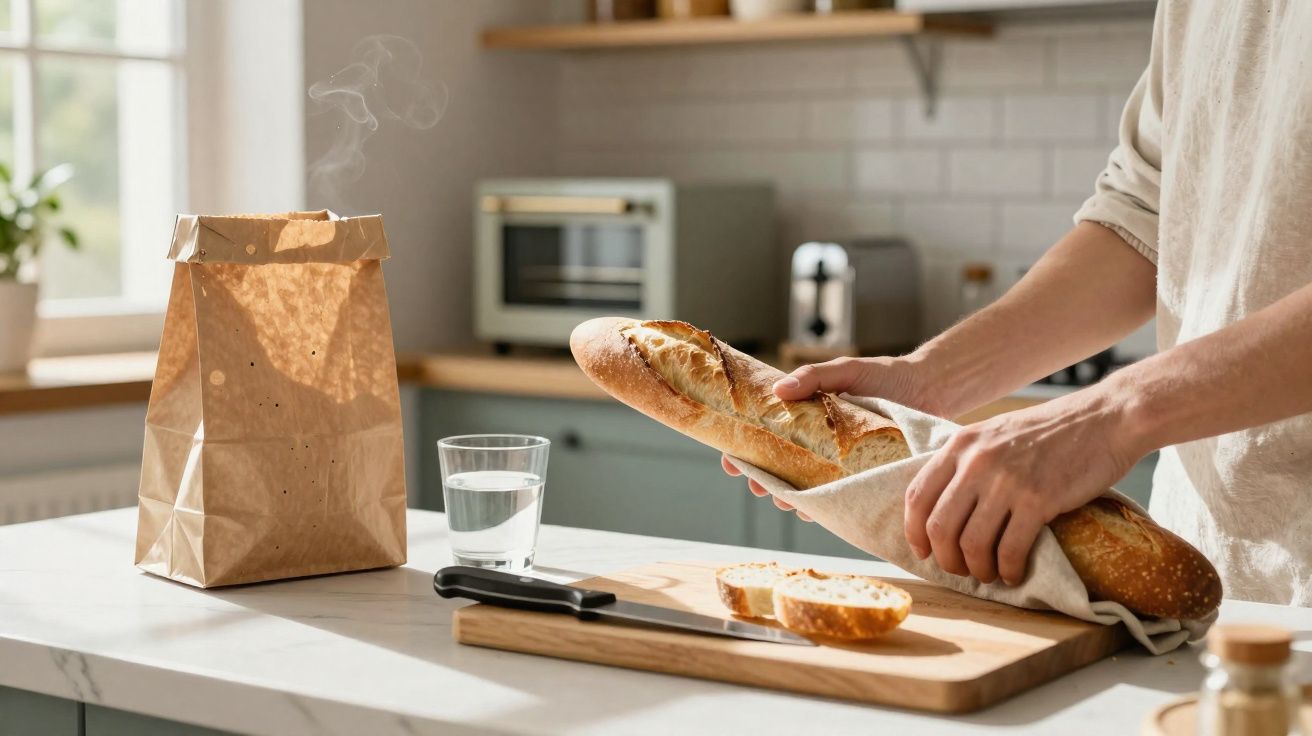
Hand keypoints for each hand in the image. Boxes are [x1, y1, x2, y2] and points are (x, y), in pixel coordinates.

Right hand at [722, 355, 930, 520]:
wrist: (929, 389)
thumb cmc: (884, 375)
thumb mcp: (844, 370)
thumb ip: (813, 377)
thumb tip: (778, 391)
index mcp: (805, 415)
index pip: (764, 434)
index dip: (742, 449)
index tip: (730, 460)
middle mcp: (817, 441)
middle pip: (778, 466)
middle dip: (762, 480)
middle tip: (756, 486)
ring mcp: (837, 461)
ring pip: (803, 486)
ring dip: (788, 497)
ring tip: (783, 501)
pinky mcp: (860, 475)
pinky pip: (836, 497)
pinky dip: (822, 507)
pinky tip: (813, 512)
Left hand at [903, 385, 1147, 585]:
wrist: (1104, 419)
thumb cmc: (1050, 431)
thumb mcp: (995, 433)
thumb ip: (967, 461)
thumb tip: (943, 503)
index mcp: (961, 444)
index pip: (918, 495)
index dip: (914, 531)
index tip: (923, 550)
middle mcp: (977, 462)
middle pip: (940, 526)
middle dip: (945, 558)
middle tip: (958, 569)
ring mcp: (1006, 481)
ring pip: (972, 544)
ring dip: (977, 569)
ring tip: (988, 574)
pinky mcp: (1039, 500)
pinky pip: (1010, 549)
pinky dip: (1009, 569)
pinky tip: (1014, 573)